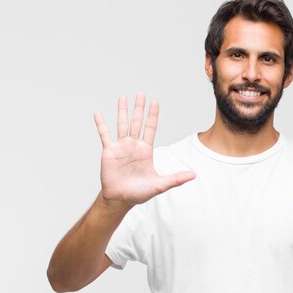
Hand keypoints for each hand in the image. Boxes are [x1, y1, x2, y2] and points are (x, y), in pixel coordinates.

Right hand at [94, 93, 195, 208]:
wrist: (120, 199)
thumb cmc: (139, 193)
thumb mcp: (160, 185)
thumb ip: (176, 179)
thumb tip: (194, 175)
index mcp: (145, 150)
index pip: (150, 128)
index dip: (152, 115)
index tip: (155, 102)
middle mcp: (133, 146)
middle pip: (137, 122)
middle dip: (139, 108)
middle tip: (141, 94)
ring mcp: (120, 147)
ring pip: (121, 124)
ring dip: (122, 111)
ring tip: (122, 97)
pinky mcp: (109, 152)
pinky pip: (104, 135)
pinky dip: (101, 125)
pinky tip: (98, 114)